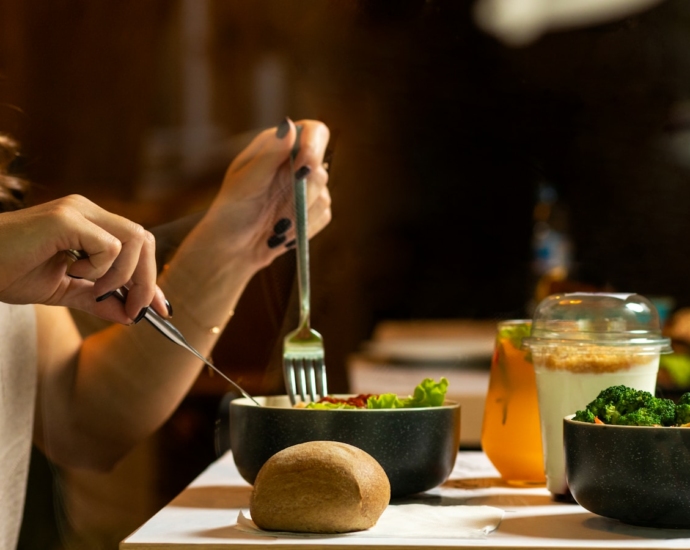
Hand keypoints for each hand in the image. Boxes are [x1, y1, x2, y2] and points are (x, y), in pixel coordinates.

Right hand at [0, 195, 167, 322]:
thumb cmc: (8, 271)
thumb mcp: (63, 291)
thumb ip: (97, 299)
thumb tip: (130, 316)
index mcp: (89, 223)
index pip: (138, 245)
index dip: (153, 279)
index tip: (161, 309)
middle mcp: (88, 211)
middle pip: (144, 240)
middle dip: (147, 280)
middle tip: (135, 310)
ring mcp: (78, 210)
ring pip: (134, 240)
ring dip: (122, 275)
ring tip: (92, 287)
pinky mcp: (66, 219)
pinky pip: (109, 246)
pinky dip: (100, 269)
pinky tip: (70, 270)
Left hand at [199, 118, 331, 267]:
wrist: (232, 248)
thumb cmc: (230, 211)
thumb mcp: (245, 182)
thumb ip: (270, 155)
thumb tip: (289, 125)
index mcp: (279, 147)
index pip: (313, 132)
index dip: (315, 145)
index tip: (305, 164)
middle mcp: (296, 165)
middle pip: (321, 168)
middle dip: (302, 192)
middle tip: (279, 209)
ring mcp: (307, 189)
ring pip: (324, 196)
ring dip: (298, 214)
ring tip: (273, 224)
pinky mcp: (314, 212)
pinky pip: (323, 216)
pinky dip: (303, 227)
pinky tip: (282, 232)